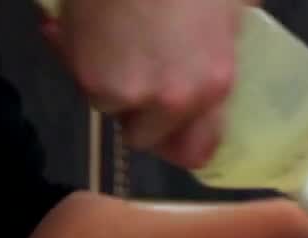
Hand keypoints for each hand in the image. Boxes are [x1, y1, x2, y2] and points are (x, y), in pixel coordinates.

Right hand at [41, 0, 253, 167]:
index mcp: (213, 85)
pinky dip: (78, 57)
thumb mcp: (230, 6)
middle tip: (136, 78)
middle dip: (138, 113)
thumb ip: (226, 43)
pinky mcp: (89, 76)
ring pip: (110, 106)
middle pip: (144, 137)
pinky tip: (87, 27)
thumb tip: (220, 48)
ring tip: (113, 42)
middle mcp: (172, 100)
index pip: (195, 152)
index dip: (178, 141)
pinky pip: (82, 79)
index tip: (169, 126)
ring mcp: (128, 92)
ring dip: (109, 82)